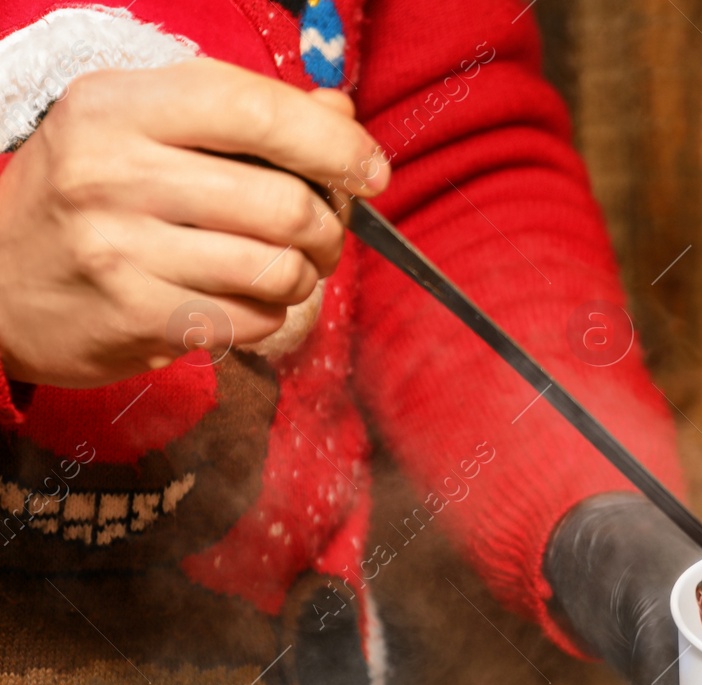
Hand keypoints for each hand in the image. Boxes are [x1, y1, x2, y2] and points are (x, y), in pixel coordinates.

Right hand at [0, 59, 389, 387]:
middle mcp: (111, 171)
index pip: (253, 108)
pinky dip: (271, 315)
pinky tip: (244, 301)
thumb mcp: (142, 131)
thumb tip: (339, 114)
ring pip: (277, 269)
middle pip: (282, 203)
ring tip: (287, 271)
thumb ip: (242, 117)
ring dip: (304, 277)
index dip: (331, 142)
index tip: (371, 170)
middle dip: (329, 227)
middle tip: (324, 236)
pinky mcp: (134, 314)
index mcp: (117, 106)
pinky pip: (252, 319)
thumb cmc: (88, 200)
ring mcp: (119, 248)